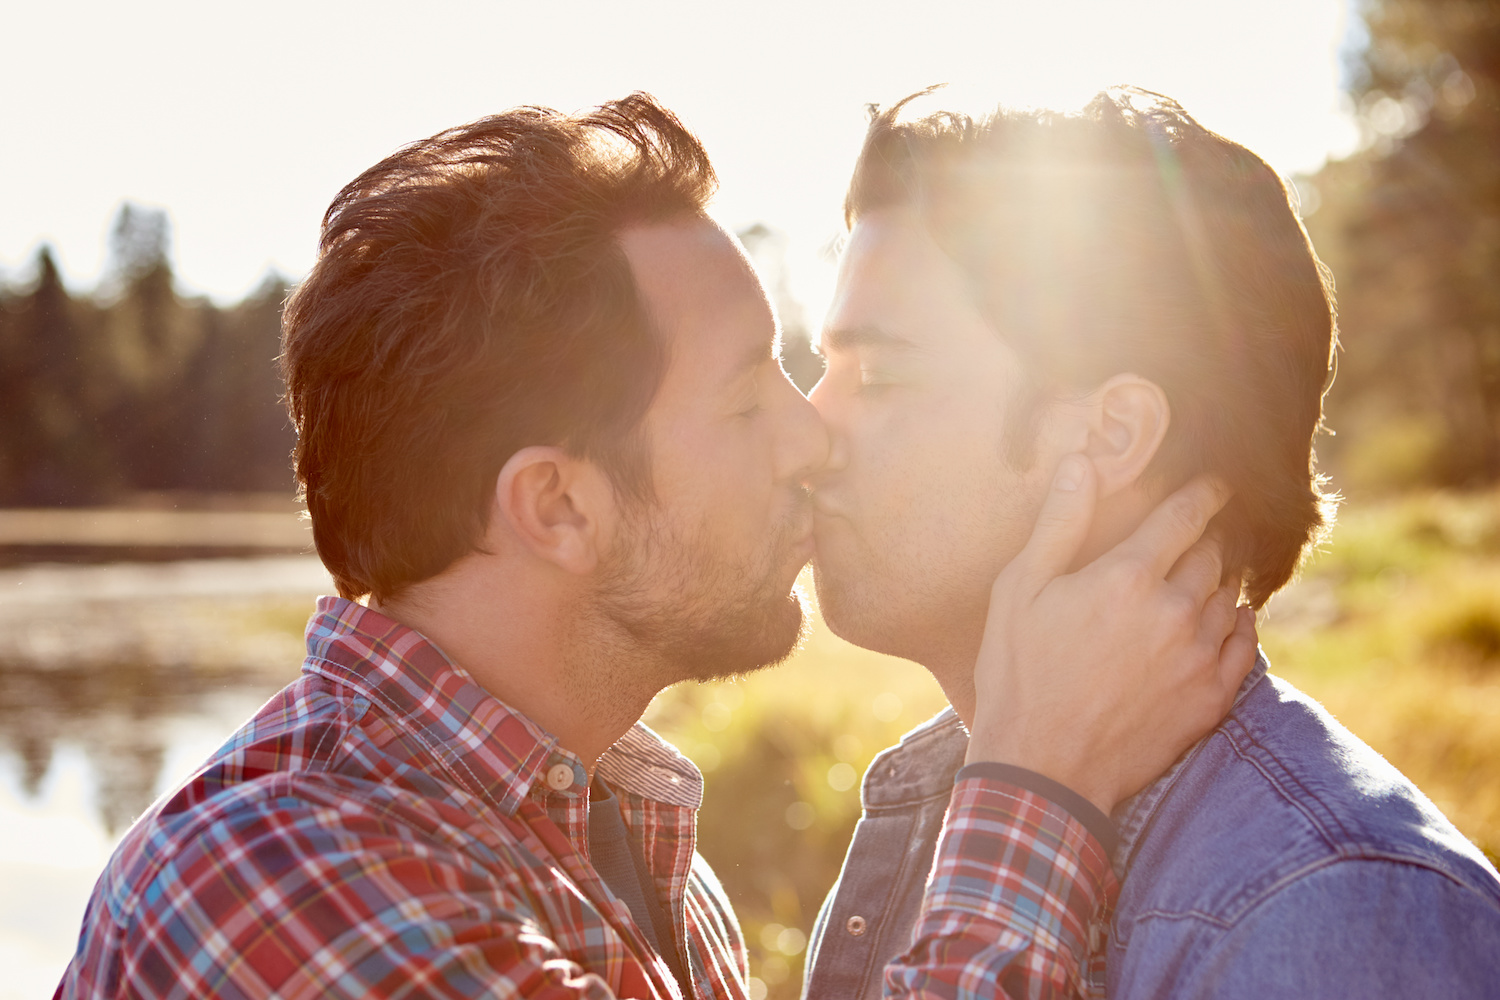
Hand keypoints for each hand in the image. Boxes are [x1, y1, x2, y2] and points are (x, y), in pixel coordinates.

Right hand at [965, 454, 1258, 814]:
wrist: (1044, 769)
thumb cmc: (1019, 674)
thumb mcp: (1020, 591)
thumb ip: (1059, 523)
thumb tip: (1081, 462)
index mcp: (1127, 576)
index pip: (1185, 514)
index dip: (1204, 492)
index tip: (1214, 483)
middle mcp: (1175, 610)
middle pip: (1213, 552)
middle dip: (1211, 534)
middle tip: (1204, 529)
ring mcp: (1198, 657)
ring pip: (1230, 596)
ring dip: (1224, 577)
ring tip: (1212, 570)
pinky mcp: (1210, 698)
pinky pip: (1244, 646)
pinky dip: (1240, 623)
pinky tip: (1228, 618)